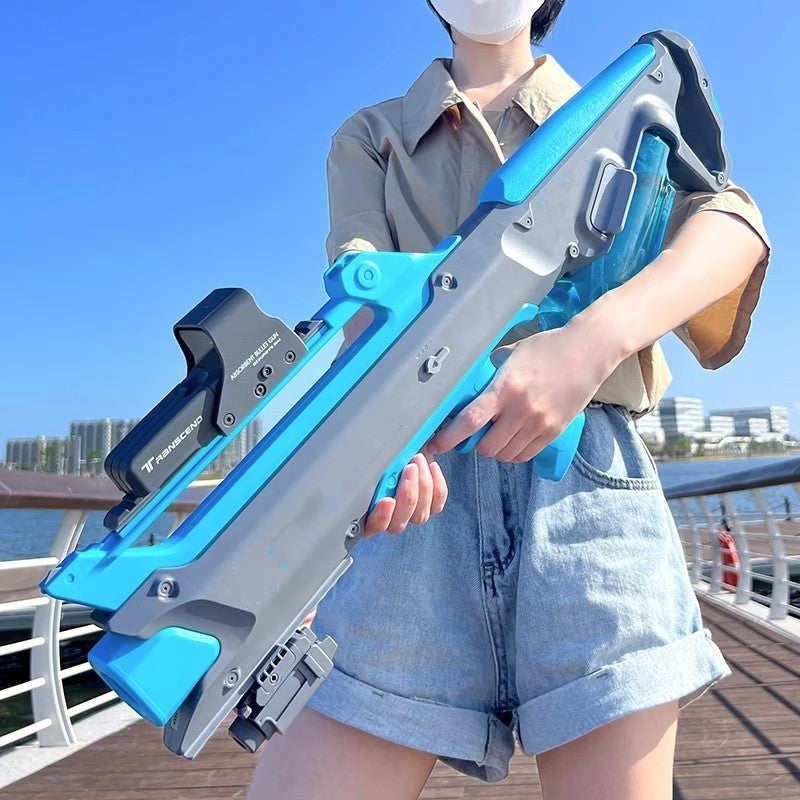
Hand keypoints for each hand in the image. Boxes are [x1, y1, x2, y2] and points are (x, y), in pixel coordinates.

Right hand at [364, 452, 447, 536]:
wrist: (407, 453)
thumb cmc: (389, 455)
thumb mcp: (381, 458)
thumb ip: (378, 467)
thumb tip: (375, 469)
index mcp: (369, 511)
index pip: (372, 526)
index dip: (381, 517)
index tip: (388, 500)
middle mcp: (389, 519)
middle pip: (398, 524)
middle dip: (408, 494)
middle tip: (410, 468)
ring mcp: (410, 516)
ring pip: (419, 516)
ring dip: (422, 485)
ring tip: (419, 461)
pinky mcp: (429, 509)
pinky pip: (436, 505)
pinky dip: (437, 486)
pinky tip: (432, 467)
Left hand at [426, 324, 619, 462]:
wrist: (589, 351)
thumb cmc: (547, 348)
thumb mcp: (512, 355)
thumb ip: (490, 375)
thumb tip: (468, 388)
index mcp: (506, 387)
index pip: (471, 420)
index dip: (449, 437)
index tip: (434, 444)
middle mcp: (522, 409)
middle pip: (487, 446)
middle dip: (475, 444)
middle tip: (475, 433)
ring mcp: (540, 423)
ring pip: (505, 455)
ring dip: (495, 449)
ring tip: (497, 433)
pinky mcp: (554, 432)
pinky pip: (524, 455)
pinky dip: (513, 452)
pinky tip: (512, 438)